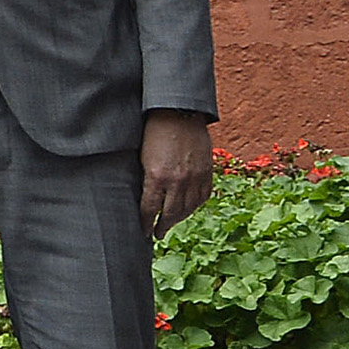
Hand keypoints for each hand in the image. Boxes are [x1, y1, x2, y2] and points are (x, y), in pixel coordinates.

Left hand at [140, 110, 215, 237]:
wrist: (179, 114)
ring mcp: (194, 177)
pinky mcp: (207, 172)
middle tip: (156, 234)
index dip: (146, 223)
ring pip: (188, 208)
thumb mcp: (141, 157)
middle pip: (170, 213)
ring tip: (170, 225)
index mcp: (156, 177)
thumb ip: (144, 178)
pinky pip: (202, 197)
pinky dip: (195, 207)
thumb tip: (142, 199)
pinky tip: (188, 210)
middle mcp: (177, 181)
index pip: (150, 209)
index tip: (143, 232)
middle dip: (162, 226)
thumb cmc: (153, 132)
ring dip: (179, 219)